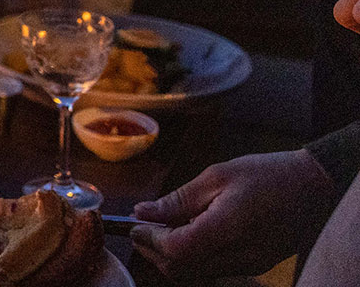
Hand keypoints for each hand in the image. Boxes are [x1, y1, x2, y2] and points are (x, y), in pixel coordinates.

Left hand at [131, 149, 336, 278]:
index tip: (136, 225)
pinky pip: (211, 270)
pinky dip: (191, 258)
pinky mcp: (254, 265)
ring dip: (171, 256)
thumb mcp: (217, 175)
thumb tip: (143, 212)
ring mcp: (249, 264)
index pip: (177, 249)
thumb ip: (178, 199)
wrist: (313, 186)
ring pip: (194, 274)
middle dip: (154, 251)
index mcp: (230, 226)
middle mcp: (240, 254)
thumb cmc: (267, 174)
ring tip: (165, 228)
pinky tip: (189, 234)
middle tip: (144, 228)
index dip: (150, 240)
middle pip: (182, 269)